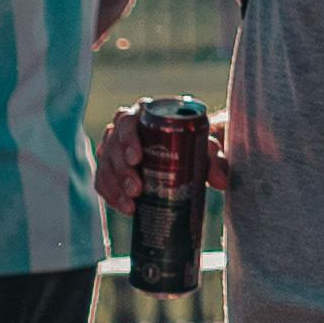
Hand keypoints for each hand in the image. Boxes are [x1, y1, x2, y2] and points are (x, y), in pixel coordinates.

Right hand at [95, 101, 215, 211]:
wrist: (190, 155)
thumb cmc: (196, 144)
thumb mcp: (207, 147)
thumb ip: (216, 159)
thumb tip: (221, 182)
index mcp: (144, 114)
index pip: (126, 120)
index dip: (128, 139)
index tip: (137, 159)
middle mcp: (124, 129)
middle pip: (113, 145)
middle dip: (122, 170)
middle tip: (137, 189)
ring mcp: (114, 148)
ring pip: (105, 164)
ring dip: (115, 185)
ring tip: (132, 204)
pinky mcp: (111, 168)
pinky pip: (102, 181)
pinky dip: (110, 195)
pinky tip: (125, 208)